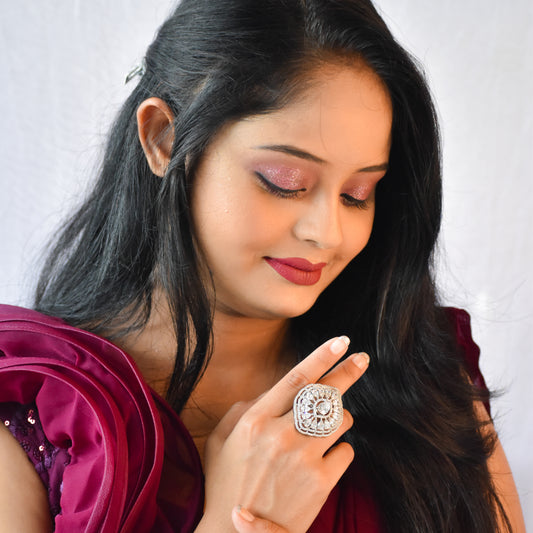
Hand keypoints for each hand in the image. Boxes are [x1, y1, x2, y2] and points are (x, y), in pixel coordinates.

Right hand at [198, 336, 369, 532]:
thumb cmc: (225, 485)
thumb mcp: (220, 442)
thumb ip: (244, 409)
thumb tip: (272, 391)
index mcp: (255, 421)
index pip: (296, 378)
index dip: (322, 356)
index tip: (342, 340)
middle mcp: (281, 435)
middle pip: (326, 394)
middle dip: (348, 371)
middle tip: (362, 357)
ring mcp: (304, 459)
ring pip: (342, 420)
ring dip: (338, 419)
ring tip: (324, 429)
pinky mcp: (321, 484)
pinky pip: (346, 452)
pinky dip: (338, 451)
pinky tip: (321, 461)